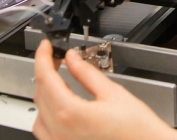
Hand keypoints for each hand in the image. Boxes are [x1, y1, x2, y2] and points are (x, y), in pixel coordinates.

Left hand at [32, 40, 176, 139]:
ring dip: (45, 94)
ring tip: (60, 81)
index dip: (43, 56)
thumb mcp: (113, 93)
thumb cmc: (137, 131)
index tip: (46, 46)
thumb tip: (72, 58)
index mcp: (70, 114)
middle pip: (40, 93)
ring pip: (38, 113)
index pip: (45, 77)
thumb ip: (87, 73)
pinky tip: (59, 106)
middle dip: (46, 71)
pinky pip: (44, 131)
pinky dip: (46, 115)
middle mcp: (60, 132)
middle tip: (58, 58)